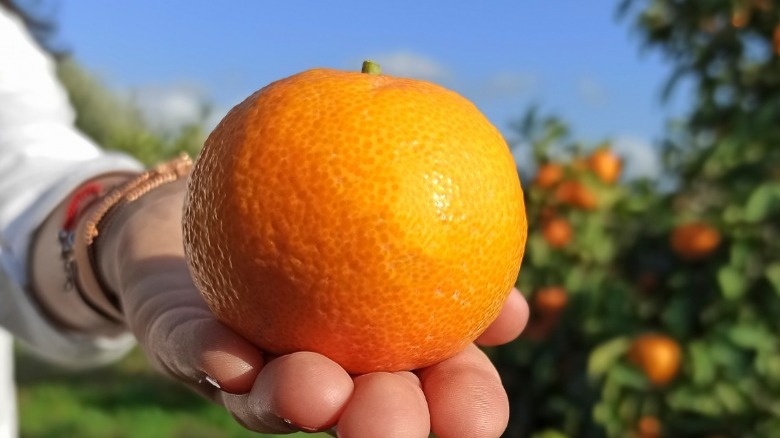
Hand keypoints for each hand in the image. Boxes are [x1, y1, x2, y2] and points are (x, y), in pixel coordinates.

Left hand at [98, 179, 528, 437]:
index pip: (432, 392)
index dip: (457, 414)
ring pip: (269, 401)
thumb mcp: (397, 225)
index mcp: (382, 349)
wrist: (216, 203)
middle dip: (378, 428)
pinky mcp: (185, 345)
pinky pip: (194, 352)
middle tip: (394, 426)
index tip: (477, 419)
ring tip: (316, 391)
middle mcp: (322, 368)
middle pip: (354, 412)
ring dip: (294, 402)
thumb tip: (517, 312)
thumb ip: (453, 261)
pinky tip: (227, 356)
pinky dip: (212, 355)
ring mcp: (251, 363)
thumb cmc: (326, 211)